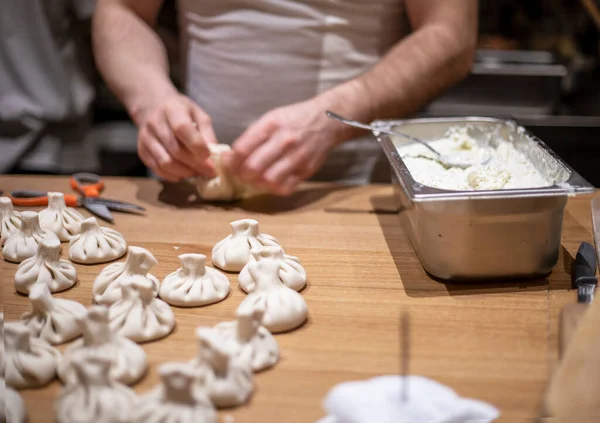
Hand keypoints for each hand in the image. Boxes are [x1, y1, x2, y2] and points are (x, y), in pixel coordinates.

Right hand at [136, 94, 217, 181]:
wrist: (153, 107)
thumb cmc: (180, 111)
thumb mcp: (198, 113)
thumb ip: (207, 131)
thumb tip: (214, 152)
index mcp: (171, 110)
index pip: (182, 129)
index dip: (196, 144)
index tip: (209, 156)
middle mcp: (155, 123)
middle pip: (175, 150)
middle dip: (195, 164)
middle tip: (210, 171)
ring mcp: (146, 138)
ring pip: (166, 162)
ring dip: (185, 172)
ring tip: (198, 173)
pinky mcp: (142, 151)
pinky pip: (158, 168)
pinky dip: (173, 175)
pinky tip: (184, 173)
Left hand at [223, 98, 349, 194]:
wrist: (327, 120)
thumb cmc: (294, 119)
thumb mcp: (271, 118)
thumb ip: (253, 137)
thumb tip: (232, 157)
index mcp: (271, 125)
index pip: (242, 149)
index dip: (230, 160)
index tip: (227, 162)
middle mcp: (284, 141)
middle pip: (253, 168)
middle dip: (241, 174)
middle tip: (239, 173)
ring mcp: (297, 157)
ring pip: (268, 180)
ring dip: (256, 183)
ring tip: (254, 179)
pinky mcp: (306, 170)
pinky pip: (284, 187)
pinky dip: (273, 188)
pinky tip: (271, 182)